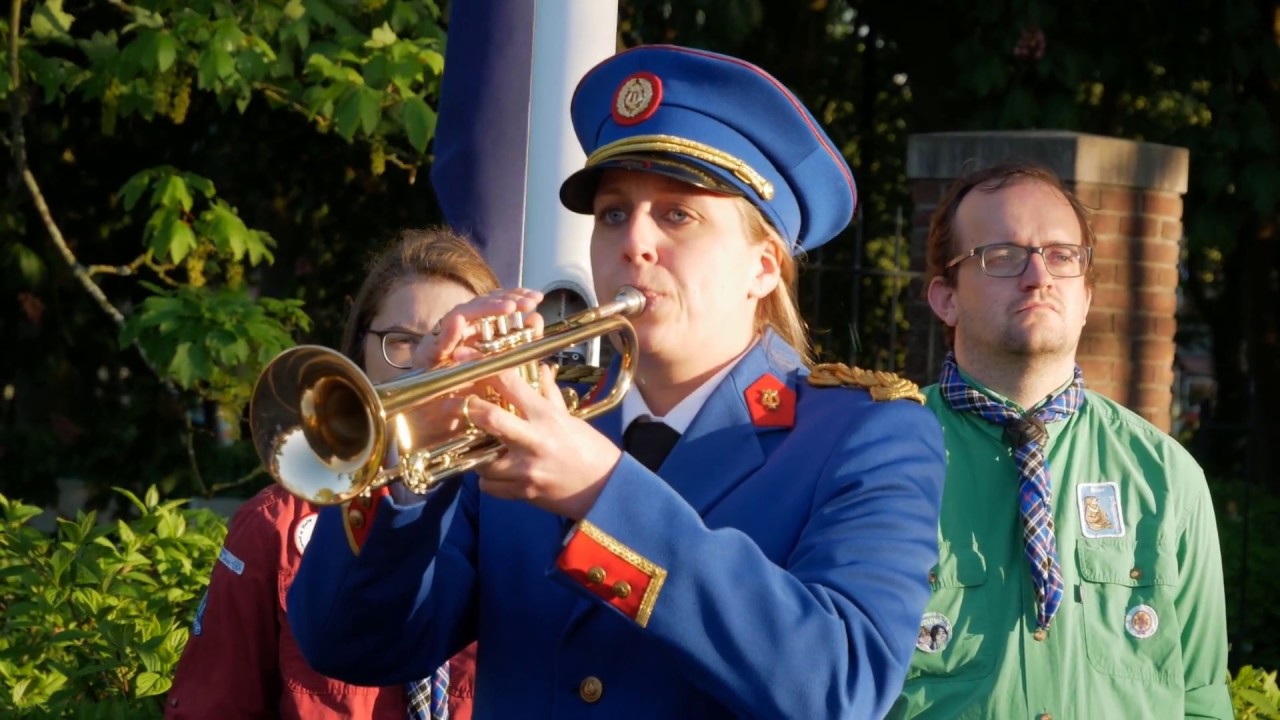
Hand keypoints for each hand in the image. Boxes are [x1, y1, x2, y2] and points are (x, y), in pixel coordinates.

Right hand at [393, 289, 544, 465]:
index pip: (494, 308)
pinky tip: (460, 323)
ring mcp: (439, 344)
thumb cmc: (469, 407)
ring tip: (507, 307)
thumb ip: (515, 353)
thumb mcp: (499, 379)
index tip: (536, 298)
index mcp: (474, 338)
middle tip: (528, 301)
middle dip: (504, 300)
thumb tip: (536, 322)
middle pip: (480, 306)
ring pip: (460, 316)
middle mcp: (456, 336)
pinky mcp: (423, 359)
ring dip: (483, 310)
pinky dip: (447, 332)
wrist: (435, 435)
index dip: (515, 298)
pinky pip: (435, 342)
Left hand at [461, 364, 622, 519]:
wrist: (607, 487)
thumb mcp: (569, 419)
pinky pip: (489, 487)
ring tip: (483, 450)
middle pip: (490, 418)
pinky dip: (487, 481)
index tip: (465, 359)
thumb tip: (542, 370)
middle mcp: (535, 440)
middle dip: (470, 409)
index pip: (510, 384)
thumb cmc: (590, 449)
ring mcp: (527, 469)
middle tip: (459, 406)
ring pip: (482, 459)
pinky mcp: (524, 493)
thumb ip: (549, 395)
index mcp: (546, 416)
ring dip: (478, 454)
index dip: (484, 368)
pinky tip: (496, 475)